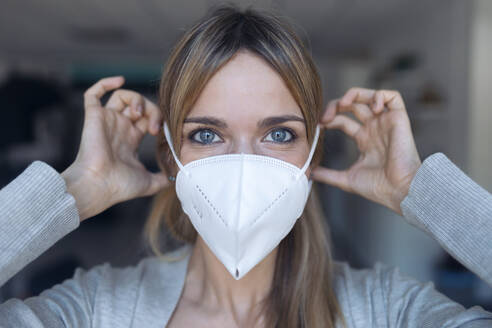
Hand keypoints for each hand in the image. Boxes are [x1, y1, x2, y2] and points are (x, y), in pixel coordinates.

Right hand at [61, 76, 168, 221]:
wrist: (99, 186)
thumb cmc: (120, 186)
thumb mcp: (149, 183)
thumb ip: (162, 179)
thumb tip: (175, 178)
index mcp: (130, 139)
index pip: (147, 119)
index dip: (158, 119)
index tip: (162, 133)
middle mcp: (118, 128)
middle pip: (139, 106)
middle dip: (152, 110)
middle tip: (154, 127)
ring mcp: (106, 121)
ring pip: (122, 96)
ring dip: (137, 99)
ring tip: (140, 114)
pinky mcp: (93, 116)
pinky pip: (93, 93)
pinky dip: (106, 83)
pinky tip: (120, 81)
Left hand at [312, 87, 421, 214]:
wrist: (398, 191)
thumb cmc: (378, 188)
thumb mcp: (346, 180)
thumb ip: (328, 175)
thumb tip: (310, 174)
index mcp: (364, 139)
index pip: (343, 120)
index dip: (330, 118)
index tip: (318, 125)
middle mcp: (375, 128)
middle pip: (353, 105)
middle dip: (336, 105)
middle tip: (326, 117)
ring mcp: (386, 123)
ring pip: (370, 95)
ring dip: (354, 94)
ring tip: (344, 104)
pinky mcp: (399, 119)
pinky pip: (393, 96)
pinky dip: (379, 96)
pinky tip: (371, 108)